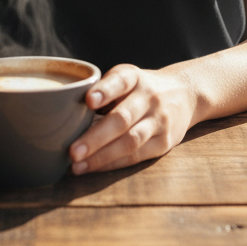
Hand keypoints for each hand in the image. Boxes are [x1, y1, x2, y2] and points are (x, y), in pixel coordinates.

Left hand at [68, 64, 194, 174]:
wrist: (184, 93)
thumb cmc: (140, 88)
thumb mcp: (125, 78)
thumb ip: (102, 90)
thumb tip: (62, 110)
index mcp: (135, 77)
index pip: (121, 81)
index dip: (105, 90)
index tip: (88, 101)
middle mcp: (149, 97)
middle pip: (122, 119)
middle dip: (96, 137)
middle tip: (71, 151)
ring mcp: (160, 121)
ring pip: (130, 141)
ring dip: (102, 156)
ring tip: (77, 166)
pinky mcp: (165, 142)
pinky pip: (137, 156)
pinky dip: (113, 164)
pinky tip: (94, 168)